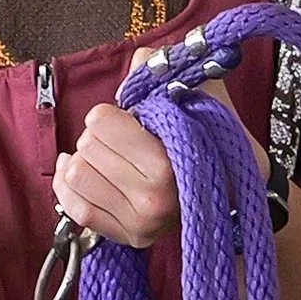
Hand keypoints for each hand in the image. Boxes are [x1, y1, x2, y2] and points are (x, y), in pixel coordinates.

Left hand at [53, 62, 261, 251]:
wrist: (230, 183)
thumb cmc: (209, 133)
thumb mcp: (197, 91)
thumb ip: (162, 72)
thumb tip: (139, 61)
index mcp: (167, 164)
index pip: (100, 122)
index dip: (111, 113)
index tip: (129, 117)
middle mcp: (153, 200)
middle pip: (86, 146)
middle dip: (99, 137)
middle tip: (123, 141)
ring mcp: (140, 223)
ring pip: (75, 175)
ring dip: (86, 160)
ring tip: (109, 157)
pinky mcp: (126, 237)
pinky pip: (73, 206)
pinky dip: (70, 185)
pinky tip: (83, 170)